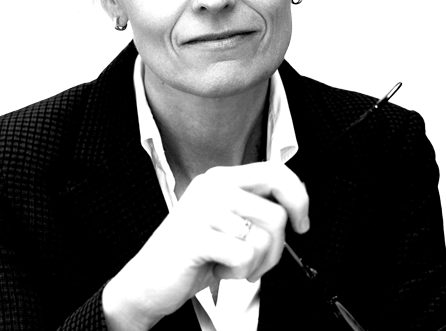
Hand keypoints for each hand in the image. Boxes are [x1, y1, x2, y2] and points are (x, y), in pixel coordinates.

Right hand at [102, 161, 308, 329]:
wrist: (148, 280)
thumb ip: (253, 205)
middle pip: (275, 213)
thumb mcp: (224, 219)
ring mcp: (202, 209)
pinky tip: (217, 269)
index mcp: (220, 178)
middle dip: (275, 248)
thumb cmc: (192, 252)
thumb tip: (295, 203)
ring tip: (231, 263)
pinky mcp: (196, 236)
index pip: (275, 171)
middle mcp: (212, 187)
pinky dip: (237, 273)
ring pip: (263, 238)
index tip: (301, 221)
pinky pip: (244, 256)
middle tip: (256, 260)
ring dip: (255, 264)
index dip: (298, 197)